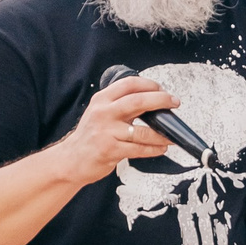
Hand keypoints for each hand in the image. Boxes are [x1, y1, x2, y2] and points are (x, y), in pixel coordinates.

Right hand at [57, 75, 179, 184]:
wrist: (71, 159)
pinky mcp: (110, 150)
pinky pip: (139, 149)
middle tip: (174, 102)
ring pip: (142, 131)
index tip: (162, 90)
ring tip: (171, 135)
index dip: (149, 85)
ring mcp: (107, 132)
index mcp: (102, 99)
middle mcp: (103, 113)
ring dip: (162, 133)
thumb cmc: (89, 137)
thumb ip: (120, 105)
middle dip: (161, 100)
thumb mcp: (100, 113)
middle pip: (138, 101)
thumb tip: (151, 102)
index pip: (129, 84)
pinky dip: (154, 149)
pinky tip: (161, 148)